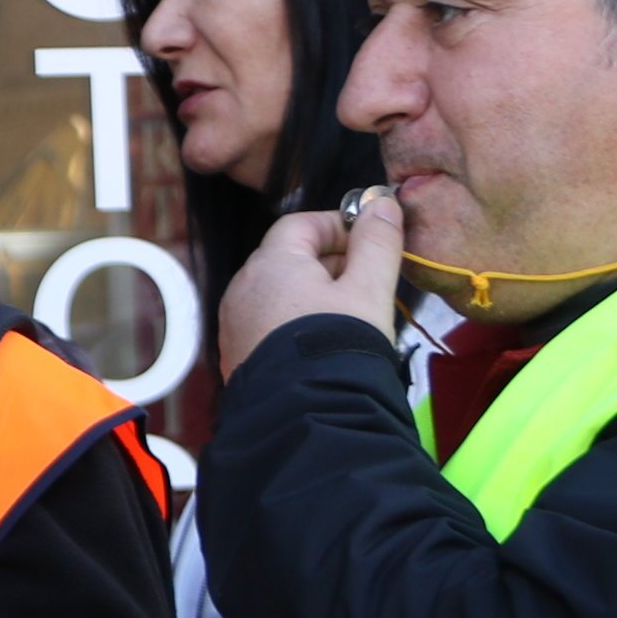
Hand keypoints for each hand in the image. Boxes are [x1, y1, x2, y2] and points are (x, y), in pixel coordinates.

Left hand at [220, 191, 399, 373]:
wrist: (305, 415)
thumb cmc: (338, 344)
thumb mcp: (369, 288)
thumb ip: (377, 242)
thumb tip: (380, 202)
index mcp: (270, 263)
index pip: (301, 224)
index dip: (338, 225)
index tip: (370, 240)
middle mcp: (242, 288)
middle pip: (289, 258)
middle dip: (332, 263)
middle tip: (370, 280)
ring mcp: (235, 324)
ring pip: (279, 294)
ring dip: (315, 295)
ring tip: (353, 316)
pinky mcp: (237, 356)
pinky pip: (268, 324)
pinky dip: (296, 322)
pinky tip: (324, 343)